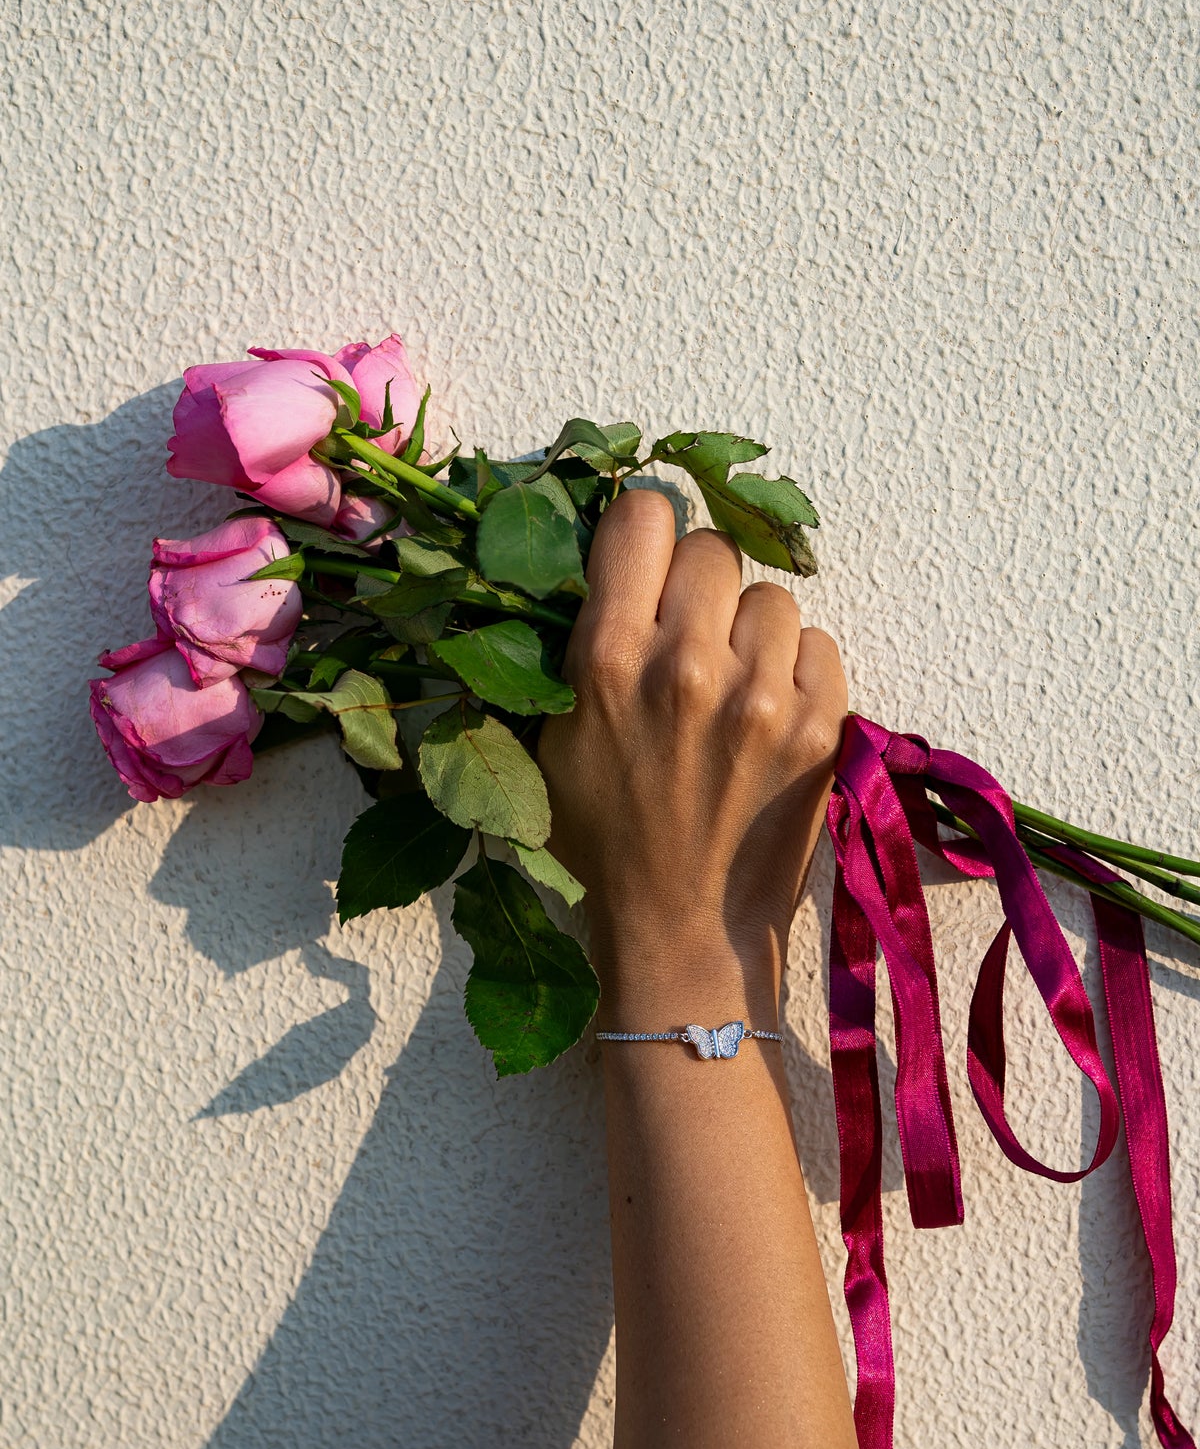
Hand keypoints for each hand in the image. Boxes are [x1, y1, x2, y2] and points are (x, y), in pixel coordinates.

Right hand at [537, 488, 846, 1022]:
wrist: (683, 932)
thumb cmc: (607, 842)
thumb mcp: (550, 743)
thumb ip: (573, 648)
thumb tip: (596, 564)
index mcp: (608, 661)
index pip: (643, 517)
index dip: (644, 533)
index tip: (645, 563)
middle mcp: (687, 667)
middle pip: (711, 548)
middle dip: (698, 587)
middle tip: (689, 638)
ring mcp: (762, 697)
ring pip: (771, 597)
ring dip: (752, 632)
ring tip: (732, 688)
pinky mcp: (819, 726)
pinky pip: (818, 645)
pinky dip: (796, 671)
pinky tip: (767, 716)